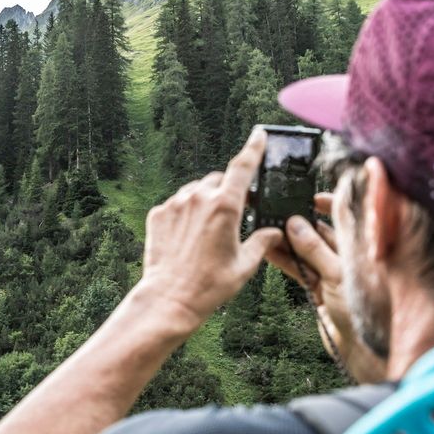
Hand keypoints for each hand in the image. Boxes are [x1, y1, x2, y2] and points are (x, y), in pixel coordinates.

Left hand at [138, 127, 283, 333]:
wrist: (169, 298)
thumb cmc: (209, 285)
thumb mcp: (245, 265)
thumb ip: (262, 242)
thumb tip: (275, 233)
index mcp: (225, 206)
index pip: (243, 167)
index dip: (254, 148)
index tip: (259, 135)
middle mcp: (199, 198)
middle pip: (219, 181)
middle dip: (228, 192)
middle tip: (233, 216)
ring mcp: (175, 204)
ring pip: (196, 191)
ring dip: (205, 202)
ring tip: (208, 232)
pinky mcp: (158, 213)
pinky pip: (177, 204)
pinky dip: (186, 213)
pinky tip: (189, 237)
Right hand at [266, 193, 386, 382]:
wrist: (362, 351)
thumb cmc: (365, 313)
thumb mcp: (339, 275)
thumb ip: (316, 249)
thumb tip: (295, 224)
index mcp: (362, 249)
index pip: (347, 217)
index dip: (330, 205)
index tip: (309, 196)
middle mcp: (349, 258)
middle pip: (323, 232)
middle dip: (301, 222)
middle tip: (279, 211)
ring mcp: (333, 274)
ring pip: (308, 251)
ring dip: (288, 241)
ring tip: (267, 228)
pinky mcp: (319, 290)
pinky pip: (300, 269)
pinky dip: (286, 260)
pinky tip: (269, 250)